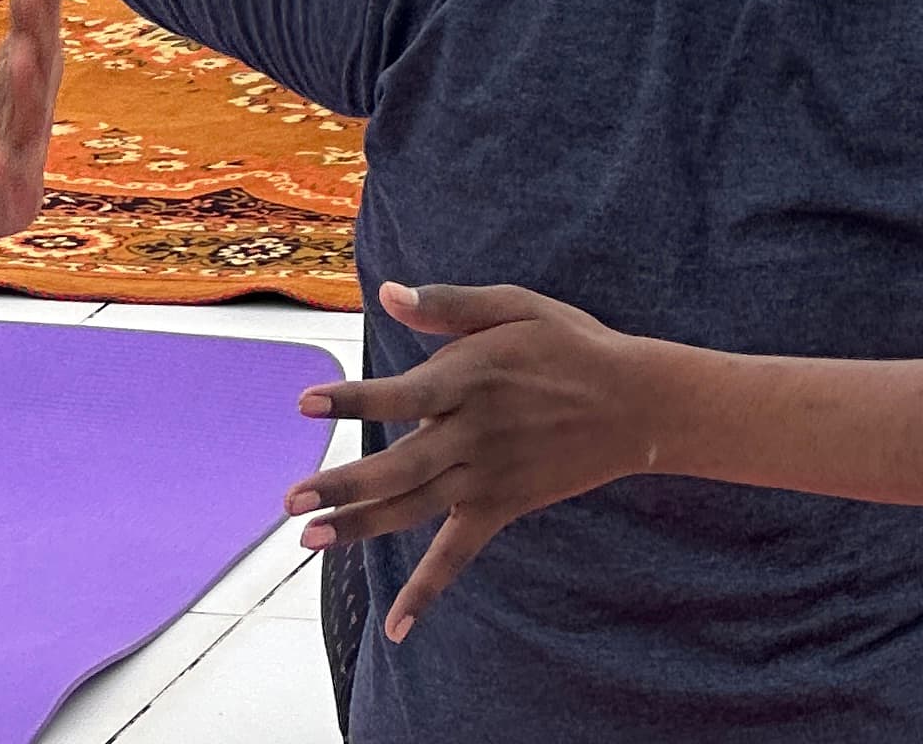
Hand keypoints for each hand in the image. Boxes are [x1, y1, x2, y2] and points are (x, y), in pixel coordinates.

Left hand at [0, 0, 67, 247]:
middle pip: (38, 59)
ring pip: (26, 117)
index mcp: (35, 78)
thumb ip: (30, 9)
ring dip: (25, 85)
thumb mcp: (11, 65)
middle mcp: (36, 111)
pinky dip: (4, 172)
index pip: (42, 18)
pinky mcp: (8, 201)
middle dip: (36, 19)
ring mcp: (25, 156)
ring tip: (17, 54)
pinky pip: (6, 185)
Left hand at [290, 283, 673, 638]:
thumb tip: (388, 294)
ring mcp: (486, 476)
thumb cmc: (570, 344)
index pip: (399, 395)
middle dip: (340, 484)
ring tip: (309, 538)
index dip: (351, 400)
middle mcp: (473, 431)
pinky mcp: (501, 507)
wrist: (633, 400)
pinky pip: (457, 555)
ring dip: (359, 526)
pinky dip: (426, 591)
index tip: (304, 403)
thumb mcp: (517, 307)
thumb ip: (450, 306)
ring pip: (412, 508)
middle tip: (289, 500)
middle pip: (396, 465)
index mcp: (472, 377)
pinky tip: (395, 627)